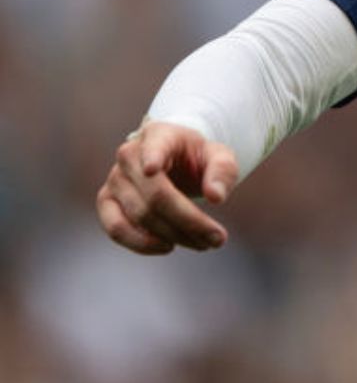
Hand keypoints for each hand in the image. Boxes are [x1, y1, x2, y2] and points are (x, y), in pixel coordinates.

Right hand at [96, 122, 238, 254]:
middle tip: (218, 239)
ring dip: (173, 236)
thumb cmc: (198, 158)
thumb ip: (222, 172)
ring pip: (139, 215)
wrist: (175, 162)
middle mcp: (129, 155)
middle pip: (156, 196)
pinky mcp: (106, 203)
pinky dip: (141, 244)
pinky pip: (116, 229)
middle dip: (189, 222)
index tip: (152, 168)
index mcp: (159, 135)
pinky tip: (168, 247)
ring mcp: (114, 179)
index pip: (154, 146)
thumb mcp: (219, 157)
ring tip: (202, 244)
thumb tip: (216, 197)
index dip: (152, 157)